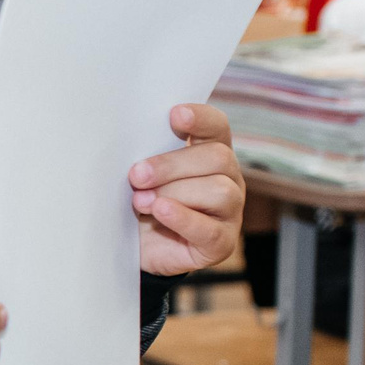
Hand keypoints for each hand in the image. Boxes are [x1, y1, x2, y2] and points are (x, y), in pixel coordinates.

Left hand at [132, 103, 244, 275]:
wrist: (138, 249)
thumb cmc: (142, 202)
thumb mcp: (142, 176)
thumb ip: (147, 158)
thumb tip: (134, 147)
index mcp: (211, 154)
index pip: (217, 127)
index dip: (201, 118)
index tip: (174, 115)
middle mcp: (228, 179)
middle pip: (217, 158)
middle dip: (172, 165)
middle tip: (136, 176)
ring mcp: (230, 212)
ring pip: (219, 191)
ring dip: (174, 193)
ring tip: (140, 202)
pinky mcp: (221, 243)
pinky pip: (209, 229)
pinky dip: (182, 218)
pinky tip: (160, 212)